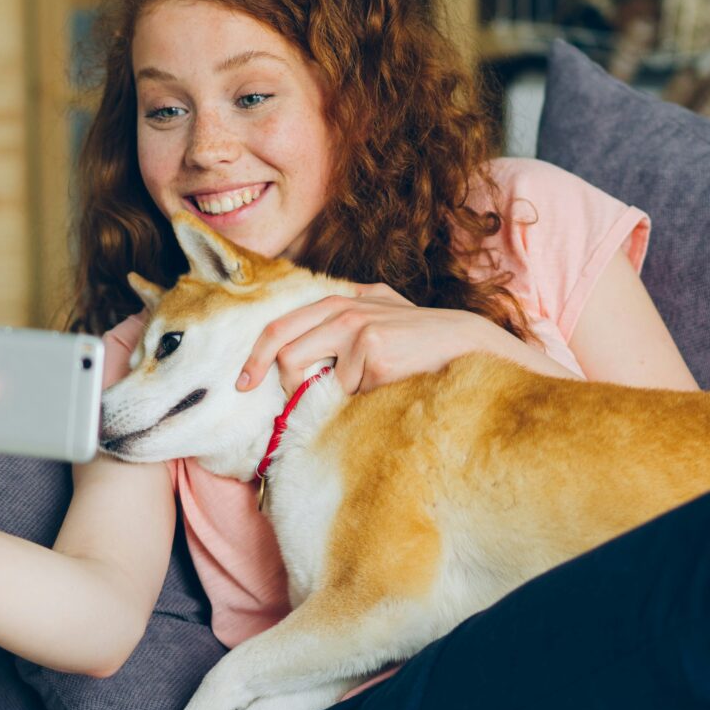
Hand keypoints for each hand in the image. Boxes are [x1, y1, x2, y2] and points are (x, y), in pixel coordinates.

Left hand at [234, 282, 501, 396]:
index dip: (256, 357)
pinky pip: (347, 393)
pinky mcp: (373, 353)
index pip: (280, 327)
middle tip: (290, 408)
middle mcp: (344, 309)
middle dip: (284, 387)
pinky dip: (361, 401)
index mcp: (340, 301)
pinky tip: (388, 389)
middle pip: (285, 353)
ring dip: (329, 396)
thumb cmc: (420, 340)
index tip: (243, 384)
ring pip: (312, 378)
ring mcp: (358, 329)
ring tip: (363, 393)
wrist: (466, 343)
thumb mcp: (380, 316)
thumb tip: (294, 359)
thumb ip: (343, 324)